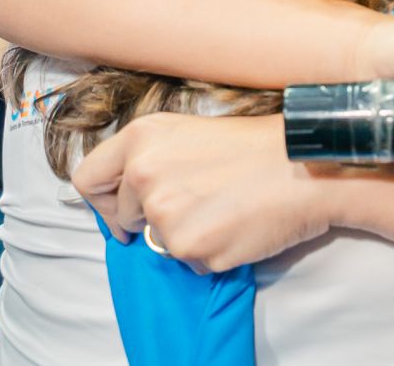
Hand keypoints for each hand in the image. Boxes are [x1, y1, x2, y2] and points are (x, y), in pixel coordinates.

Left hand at [73, 113, 330, 271]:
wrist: (305, 166)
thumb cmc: (257, 146)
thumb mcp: (191, 131)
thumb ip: (151, 158)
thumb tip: (130, 195)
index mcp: (141, 138)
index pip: (88, 181)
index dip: (104, 201)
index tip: (124, 211)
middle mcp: (144, 174)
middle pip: (124, 217)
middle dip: (154, 218)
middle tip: (200, 203)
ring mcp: (164, 214)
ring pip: (159, 241)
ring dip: (188, 234)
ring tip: (226, 208)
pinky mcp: (189, 247)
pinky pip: (189, 261)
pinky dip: (211, 251)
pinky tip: (238, 225)